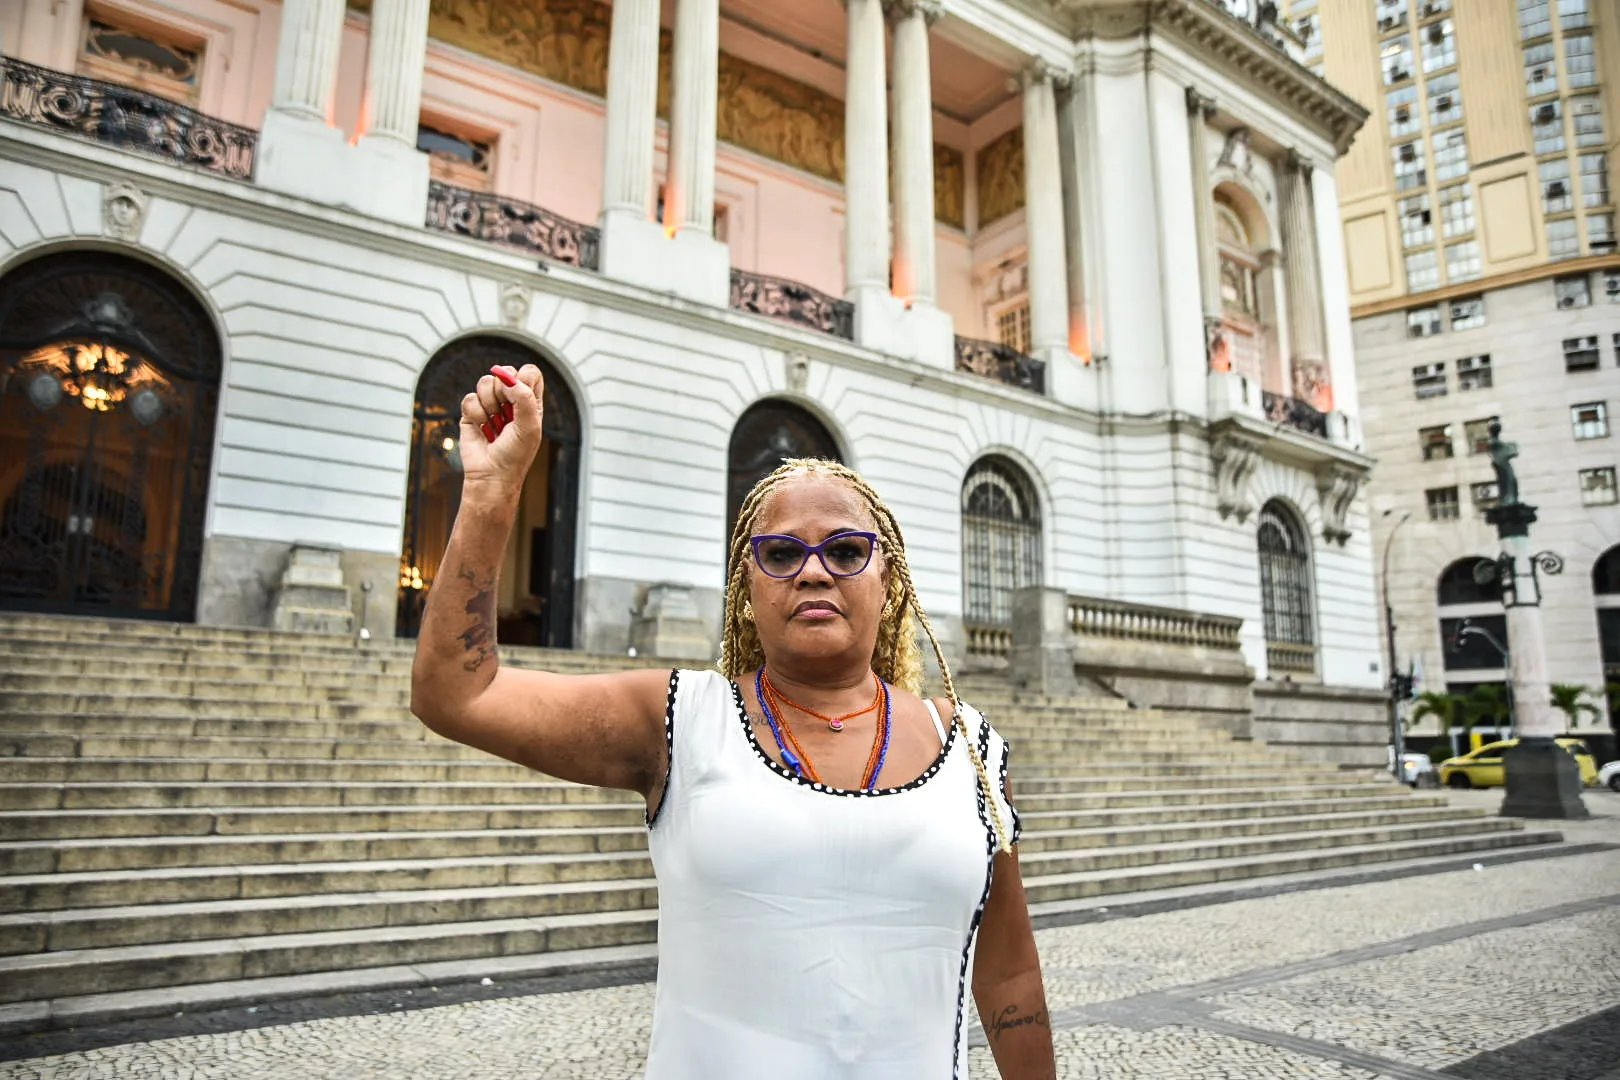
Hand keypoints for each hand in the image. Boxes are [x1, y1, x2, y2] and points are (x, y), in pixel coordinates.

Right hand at [459, 364, 543, 500]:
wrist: (491, 475)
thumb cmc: (515, 455)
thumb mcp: (530, 427)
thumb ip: (524, 397)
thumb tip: (507, 377)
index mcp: (531, 401)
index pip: (529, 372)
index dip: (523, 377)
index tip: (519, 396)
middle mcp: (511, 399)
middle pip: (506, 372)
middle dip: (504, 393)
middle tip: (507, 415)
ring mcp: (491, 404)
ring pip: (485, 382)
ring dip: (490, 406)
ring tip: (495, 426)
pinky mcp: (471, 411)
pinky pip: (469, 397)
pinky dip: (476, 415)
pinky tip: (483, 429)